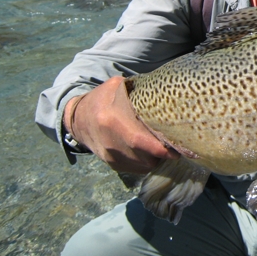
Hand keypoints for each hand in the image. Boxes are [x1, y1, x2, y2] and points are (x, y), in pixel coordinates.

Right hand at [64, 76, 178, 172]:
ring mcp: (111, 156)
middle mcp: (110, 142)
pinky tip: (151, 152)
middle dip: (165, 154)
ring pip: (143, 165)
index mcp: (111, 120)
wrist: (78, 119)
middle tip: (178, 146)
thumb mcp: (116, 86)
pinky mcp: (112, 164)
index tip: (178, 145)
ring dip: (157, 158)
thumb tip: (165, 89)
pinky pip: (136, 169)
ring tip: (164, 146)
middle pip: (146, 157)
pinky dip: (147, 162)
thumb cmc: (101, 99)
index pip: (140, 140)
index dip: (161, 147)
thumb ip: (138, 88)